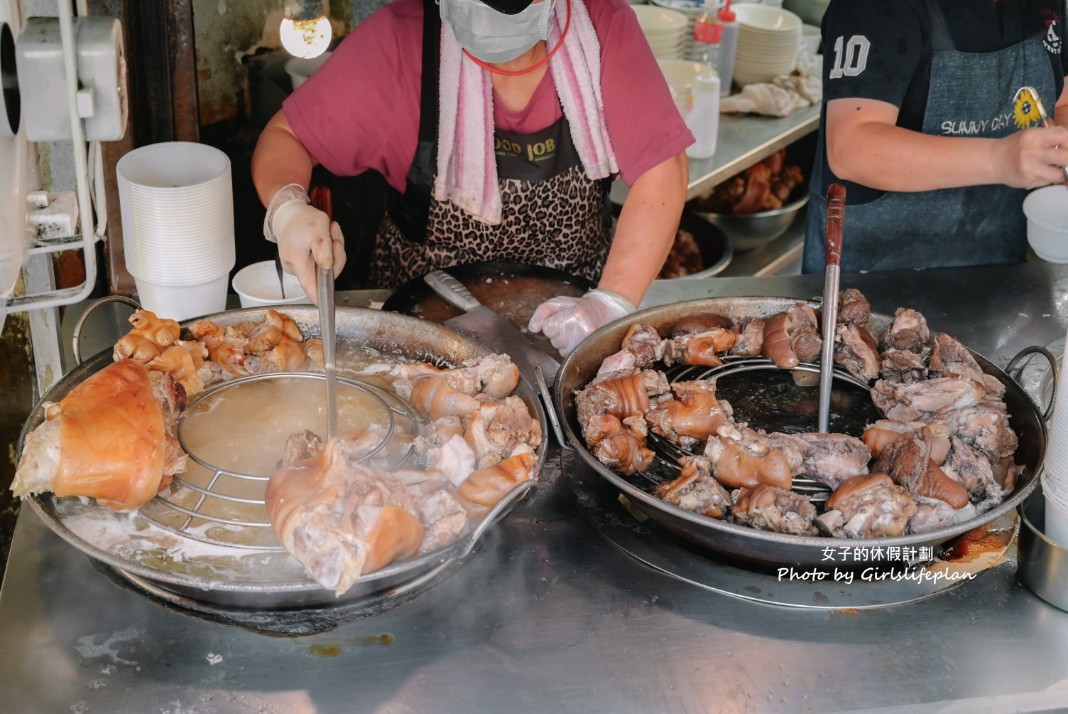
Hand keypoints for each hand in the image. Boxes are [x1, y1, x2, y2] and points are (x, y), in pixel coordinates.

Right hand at [264, 185, 345, 302]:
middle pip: (325, 274)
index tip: (328, 306)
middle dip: (335, 255)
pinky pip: (324, 262)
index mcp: (296, 262)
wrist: (289, 214)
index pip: (310, 287)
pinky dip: (329, 249)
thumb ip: (323, 249)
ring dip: (334, 249)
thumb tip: (327, 268)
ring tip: (329, 232)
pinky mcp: (304, 264)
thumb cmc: (303, 220)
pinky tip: (326, 236)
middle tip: (333, 236)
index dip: (320, 298)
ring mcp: (299, 267)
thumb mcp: (317, 228)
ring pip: (327, 266)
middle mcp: (295, 268)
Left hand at [528, 289, 635, 356]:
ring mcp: (585, 345)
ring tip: (576, 331)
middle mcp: (581, 332)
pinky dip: (570, 349)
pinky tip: (578, 340)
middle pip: (553, 340)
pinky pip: (567, 355)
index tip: (562, 318)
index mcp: (574, 316)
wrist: (605, 314)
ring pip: (559, 349)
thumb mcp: (560, 302)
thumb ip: (543, 311)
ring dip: (564, 342)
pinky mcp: (586, 354)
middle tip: (570, 325)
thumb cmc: (580, 308)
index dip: (551, 323)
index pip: (548, 328)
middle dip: (558, 333)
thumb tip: (533, 328)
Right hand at [995, 126, 1067, 187]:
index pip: (1064, 136)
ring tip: (1052, 168)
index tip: (1065, 146)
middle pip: (1065, 158)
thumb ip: (1052, 137)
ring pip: (1059, 175)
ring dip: (1059, 172)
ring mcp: (1029, 169)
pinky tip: (1038, 173)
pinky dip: (1047, 178)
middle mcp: (1031, 152)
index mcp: (1033, 136)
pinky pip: (1047, 182)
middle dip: (1067, 159)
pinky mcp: (1027, 182)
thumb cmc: (1017, 146)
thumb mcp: (1033, 134)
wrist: (994, 161)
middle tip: (1062, 159)